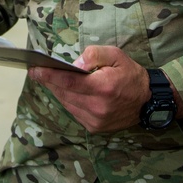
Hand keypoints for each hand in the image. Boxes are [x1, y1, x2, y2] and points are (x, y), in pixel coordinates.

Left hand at [28, 45, 151, 133]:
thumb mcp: (116, 55)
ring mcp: (96, 120)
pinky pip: (74, 112)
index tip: (34, 70)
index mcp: (103, 87)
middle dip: (50, 81)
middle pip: (64, 93)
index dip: (49, 76)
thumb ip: (94, 55)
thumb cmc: (130, 74)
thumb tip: (74, 65)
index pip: (68, 82)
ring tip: (50, 79)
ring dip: (57, 91)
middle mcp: (98, 107)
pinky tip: (66, 91)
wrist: (147, 101)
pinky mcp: (95, 127)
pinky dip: (68, 101)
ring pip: (67, 103)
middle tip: (38, 71)